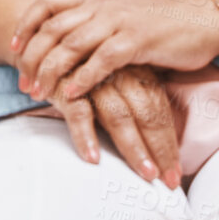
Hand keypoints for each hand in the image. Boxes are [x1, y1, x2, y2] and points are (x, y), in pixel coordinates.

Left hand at [11, 0, 218, 104]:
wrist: (202, 16)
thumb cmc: (158, 23)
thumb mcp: (117, 17)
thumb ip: (90, 26)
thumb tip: (60, 46)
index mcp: (93, 0)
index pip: (46, 4)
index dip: (24, 26)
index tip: (10, 49)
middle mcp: (101, 7)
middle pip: (52, 29)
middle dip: (31, 58)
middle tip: (23, 83)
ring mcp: (118, 22)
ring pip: (71, 44)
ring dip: (51, 71)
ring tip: (40, 93)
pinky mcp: (138, 41)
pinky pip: (102, 60)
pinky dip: (83, 78)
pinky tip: (73, 94)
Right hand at [25, 65, 182, 187]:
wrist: (42, 38)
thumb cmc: (84, 66)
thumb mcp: (115, 78)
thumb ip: (134, 102)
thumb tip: (157, 143)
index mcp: (135, 71)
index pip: (159, 109)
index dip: (170, 141)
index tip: (176, 171)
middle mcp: (118, 73)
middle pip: (146, 113)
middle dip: (160, 149)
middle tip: (168, 180)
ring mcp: (92, 78)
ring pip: (118, 114)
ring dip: (133, 146)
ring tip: (144, 172)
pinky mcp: (65, 85)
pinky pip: (78, 112)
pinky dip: (85, 135)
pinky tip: (93, 157)